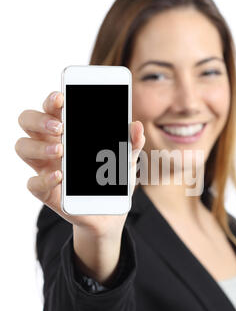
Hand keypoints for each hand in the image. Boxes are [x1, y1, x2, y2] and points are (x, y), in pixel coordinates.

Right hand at [15, 91, 144, 237]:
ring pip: (23, 147)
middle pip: (28, 121)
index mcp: (67, 130)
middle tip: (60, 127)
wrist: (109, 212)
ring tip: (60, 150)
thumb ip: (132, 142)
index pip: (51, 107)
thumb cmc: (112, 177)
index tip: (62, 98)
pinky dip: (44, 179)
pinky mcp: (45, 191)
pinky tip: (60, 177)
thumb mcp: (126, 158)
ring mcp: (45, 166)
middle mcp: (50, 143)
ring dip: (38, 146)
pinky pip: (33, 182)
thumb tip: (136, 126)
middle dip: (39, 119)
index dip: (51, 99)